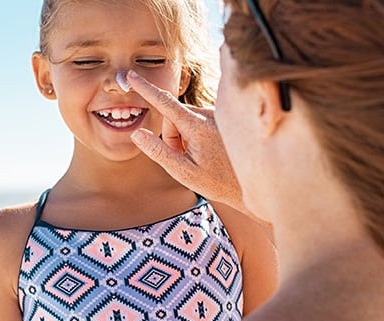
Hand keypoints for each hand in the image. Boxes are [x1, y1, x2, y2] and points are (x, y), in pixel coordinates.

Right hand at [127, 70, 245, 212]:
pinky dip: (195, 135)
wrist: (252, 183)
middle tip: (185, 159)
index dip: (145, 88)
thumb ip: (158, 151)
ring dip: (185, 138)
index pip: (164, 102)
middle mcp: (209, 114)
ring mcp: (217, 115)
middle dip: (172, 137)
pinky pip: (197, 121)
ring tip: (200, 158)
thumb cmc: (217, 182)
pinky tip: (210, 152)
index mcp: (197, 126)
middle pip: (173, 118)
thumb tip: (137, 133)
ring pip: (184, 120)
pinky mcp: (221, 118)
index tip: (131, 76)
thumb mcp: (183, 172)